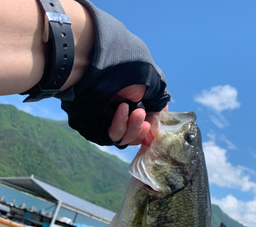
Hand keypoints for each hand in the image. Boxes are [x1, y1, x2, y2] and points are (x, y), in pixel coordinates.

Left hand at [59, 0, 169, 146]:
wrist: (96, 60)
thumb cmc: (125, 65)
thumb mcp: (152, 80)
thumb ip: (159, 99)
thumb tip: (162, 114)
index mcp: (132, 98)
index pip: (145, 122)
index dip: (152, 127)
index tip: (156, 126)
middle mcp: (119, 109)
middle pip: (136, 133)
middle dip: (143, 128)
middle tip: (144, 117)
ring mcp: (106, 119)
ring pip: (125, 137)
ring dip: (134, 128)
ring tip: (137, 113)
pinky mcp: (93, 127)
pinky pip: (111, 136)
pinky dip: (120, 125)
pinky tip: (122, 109)